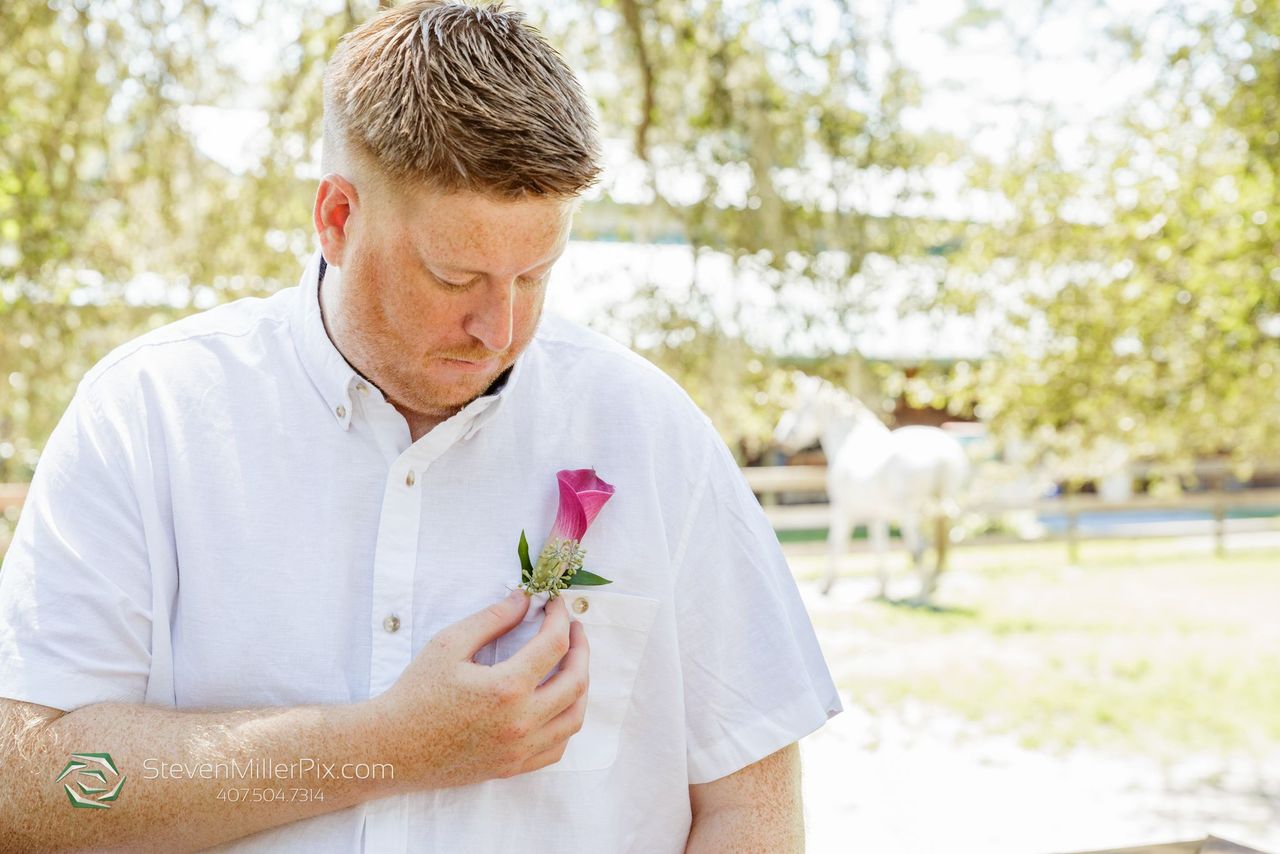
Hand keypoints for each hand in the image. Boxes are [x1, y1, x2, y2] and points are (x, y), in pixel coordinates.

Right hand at [369, 590, 589, 789]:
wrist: (392, 748)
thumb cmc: (416, 693)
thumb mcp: (449, 644)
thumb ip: (492, 619)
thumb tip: (526, 600)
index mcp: (507, 687)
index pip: (554, 644)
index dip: (561, 617)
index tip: (556, 604)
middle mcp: (521, 721)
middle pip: (576, 681)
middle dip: (581, 648)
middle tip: (573, 629)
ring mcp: (520, 749)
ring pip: (574, 717)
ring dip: (581, 685)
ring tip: (571, 662)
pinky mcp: (514, 767)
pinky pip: (557, 746)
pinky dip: (566, 721)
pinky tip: (557, 703)